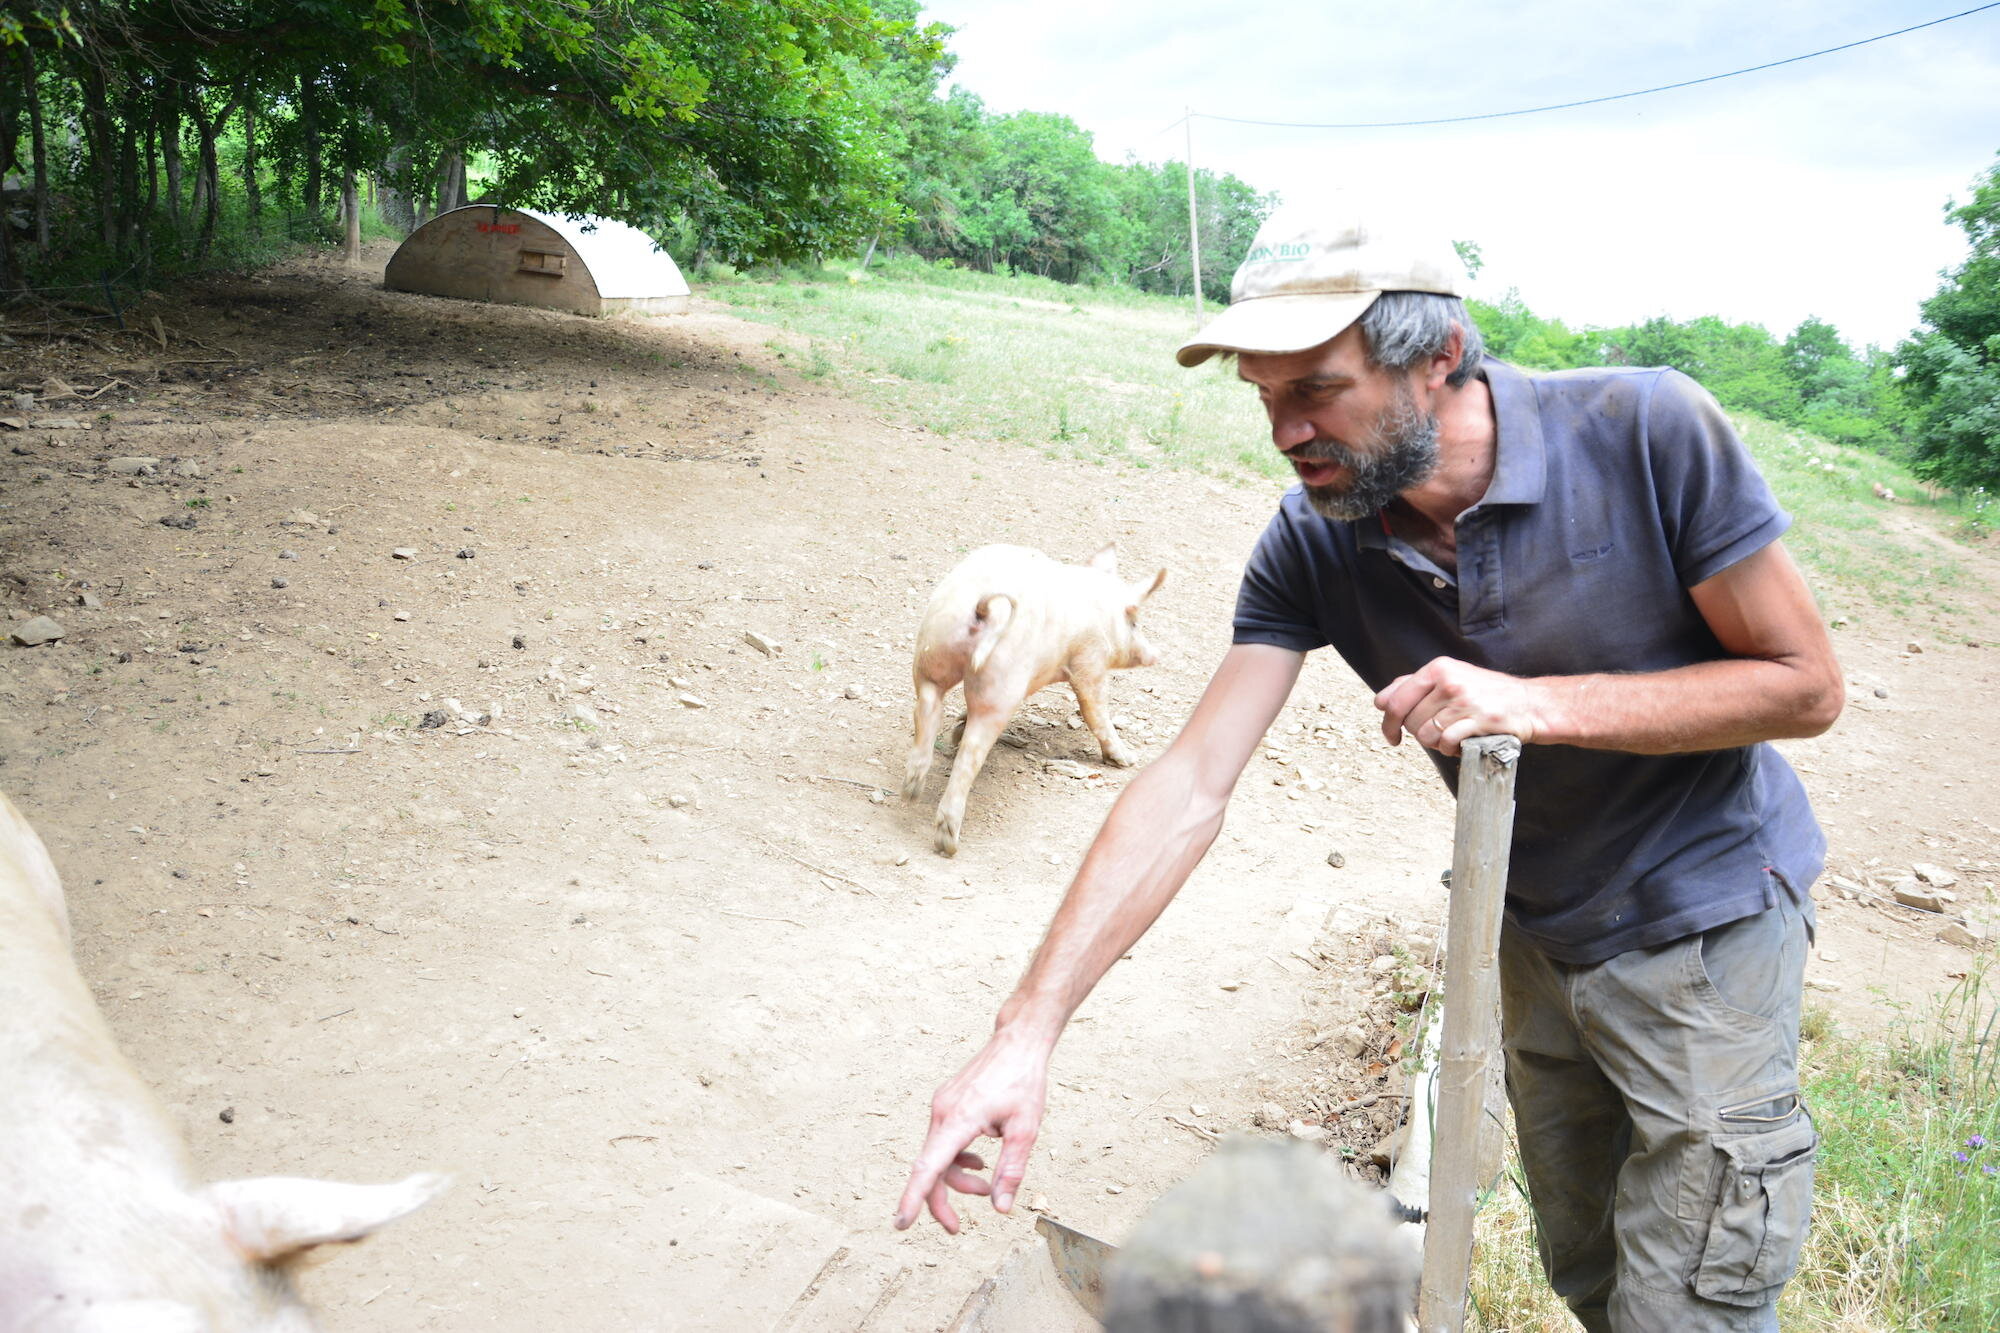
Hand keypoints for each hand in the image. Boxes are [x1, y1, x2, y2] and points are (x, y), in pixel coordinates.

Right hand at [893, 1030, 1049, 1233]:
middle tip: (957, 1228)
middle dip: (942, 1200)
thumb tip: (1000, 1208)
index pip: (929, 1167)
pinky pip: (942, 1140)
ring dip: (957, 1177)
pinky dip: (956, 1158)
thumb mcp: (1026, 1130)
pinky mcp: (946, 1103)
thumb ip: (1010, 1170)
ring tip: (984, 1181)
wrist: (1017, 1042)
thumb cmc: (1023, 1082)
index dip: (914, 1198)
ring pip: (937, 1155)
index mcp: (959, 1120)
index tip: (901, 1222)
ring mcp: (941, 1106)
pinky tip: (978, 1160)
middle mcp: (942, 1112)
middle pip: (931, 1168)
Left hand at [1374, 656, 1540, 755]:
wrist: (1531, 704)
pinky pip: (1446, 743)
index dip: (1387, 722)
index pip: (1394, 699)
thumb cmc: (1488, 694)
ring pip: (1425, 734)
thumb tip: (1381, 701)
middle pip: (1409, 720)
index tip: (1391, 735)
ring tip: (1452, 736)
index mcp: (1438, 668)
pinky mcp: (1478, 720)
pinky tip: (1460, 745)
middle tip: (1435, 733)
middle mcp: (1449, 681)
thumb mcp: (1452, 677)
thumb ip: (1416, 686)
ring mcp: (1464, 700)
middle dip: (1418, 733)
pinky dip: (1449, 750)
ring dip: (1435, 743)